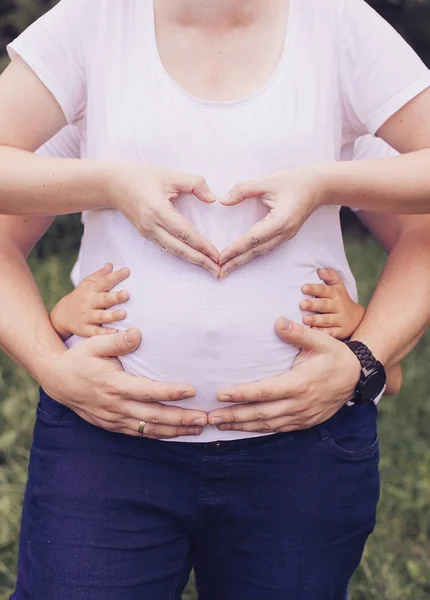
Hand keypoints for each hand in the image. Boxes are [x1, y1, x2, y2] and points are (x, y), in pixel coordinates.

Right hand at [41, 328, 207, 438]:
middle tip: (205, 419)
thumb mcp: (95, 344)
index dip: (170, 392)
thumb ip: (118, 340)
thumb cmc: (79, 358)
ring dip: (175, 431)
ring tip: (198, 428)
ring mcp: (114, 418)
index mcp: (114, 384)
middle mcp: (116, 405)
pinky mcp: (112, 426)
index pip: (148, 391)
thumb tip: (138, 334)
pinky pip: (139, 433)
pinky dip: (159, 435)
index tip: (192, 391)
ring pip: (149, 430)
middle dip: (181, 419)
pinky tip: (176, 433)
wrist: (57, 379)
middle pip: (154, 416)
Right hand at [50, 263, 130, 339]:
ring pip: (100, 316)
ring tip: (124, 314)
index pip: (105, 281)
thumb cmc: (81, 296)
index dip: (116, 276)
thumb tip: (111, 264)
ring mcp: (86, 316)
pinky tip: (115, 333)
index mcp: (92, 289)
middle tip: (126, 294)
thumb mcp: (88, 284)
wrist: (61, 315)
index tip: (127, 271)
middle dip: (115, 297)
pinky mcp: (84, 329)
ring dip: (112, 315)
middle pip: (103, 299)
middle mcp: (89, 302)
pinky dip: (103, 333)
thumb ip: (100, 275)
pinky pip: (94, 332)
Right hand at [110, 165, 219, 276]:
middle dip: (201, 261)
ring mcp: (148, 233)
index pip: (185, 233)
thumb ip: (194, 184)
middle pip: (180, 249)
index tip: (217, 255)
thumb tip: (213, 198)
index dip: (202, 245)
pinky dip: (181, 254)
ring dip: (192, 260)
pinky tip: (193, 257)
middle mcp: (152, 226)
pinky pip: (166, 248)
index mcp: (159, 211)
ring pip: (173, 251)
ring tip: (209, 267)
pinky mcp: (146, 235)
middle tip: (218, 270)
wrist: (113, 185)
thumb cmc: (142, 177)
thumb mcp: (170, 175)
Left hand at [208, 318, 360, 432]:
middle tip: (210, 417)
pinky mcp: (304, 422)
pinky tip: (244, 428)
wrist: (358, 377)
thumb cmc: (336, 355)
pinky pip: (277, 429)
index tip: (221, 394)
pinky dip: (259, 430)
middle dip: (233, 416)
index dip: (241, 395)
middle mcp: (298, 404)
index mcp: (299, 384)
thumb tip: (278, 322)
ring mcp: (301, 416)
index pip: (264, 392)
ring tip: (220, 425)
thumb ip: (298, 333)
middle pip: (260, 413)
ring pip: (267, 425)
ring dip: (242, 426)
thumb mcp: (320, 341)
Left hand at [218, 166, 324, 277]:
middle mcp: (284, 233)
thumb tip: (223, 200)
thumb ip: (243, 190)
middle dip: (236, 262)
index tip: (220, 257)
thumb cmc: (294, 181)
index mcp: (280, 221)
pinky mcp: (286, 235)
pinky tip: (242, 258)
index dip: (235, 249)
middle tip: (218, 273)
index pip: (252, 238)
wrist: (319, 186)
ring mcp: (286, 236)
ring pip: (260, 252)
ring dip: (242, 260)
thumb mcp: (267, 181)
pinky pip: (266, 248)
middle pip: (255, 251)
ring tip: (226, 268)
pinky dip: (251, 254)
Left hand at [300, 268, 364, 338]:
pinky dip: (322, 334)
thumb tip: (320, 269)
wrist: (357, 319)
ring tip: (305, 319)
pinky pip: (331, 334)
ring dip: (316, 320)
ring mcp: (339, 320)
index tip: (303, 287)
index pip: (325, 290)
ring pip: (327, 320)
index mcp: (336, 294)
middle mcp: (338, 307)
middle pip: (325, 305)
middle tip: (301, 304)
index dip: (315, 288)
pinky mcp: (340, 332)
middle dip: (313, 304)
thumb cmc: (340, 300)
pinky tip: (313, 333)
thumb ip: (330, 277)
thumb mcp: (338, 287)